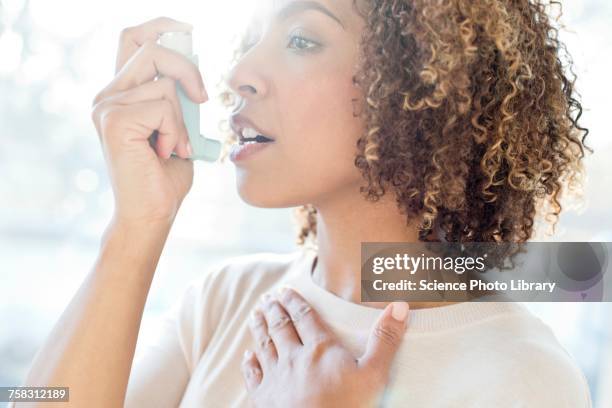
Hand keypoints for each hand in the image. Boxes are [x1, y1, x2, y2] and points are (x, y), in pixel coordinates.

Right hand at [91, 17, 206, 225]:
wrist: (153, 213)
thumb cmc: (166, 175)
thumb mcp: (178, 126)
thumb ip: (177, 98)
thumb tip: (191, 73)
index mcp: (122, 93)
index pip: (133, 39)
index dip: (160, 27)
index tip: (187, 31)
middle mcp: (108, 95)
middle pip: (150, 48)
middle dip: (187, 68)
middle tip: (201, 98)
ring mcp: (107, 106)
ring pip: (164, 83)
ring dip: (183, 119)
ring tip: (175, 147)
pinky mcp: (114, 120)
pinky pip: (164, 106)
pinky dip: (176, 131)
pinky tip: (166, 153)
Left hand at [241, 288, 409, 407]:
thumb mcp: (375, 375)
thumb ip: (385, 340)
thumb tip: (399, 306)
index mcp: (320, 349)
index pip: (304, 317)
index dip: (295, 301)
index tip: (286, 290)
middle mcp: (293, 358)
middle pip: (280, 327)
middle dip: (274, 310)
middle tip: (267, 298)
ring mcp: (276, 378)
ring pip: (264, 346)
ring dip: (259, 328)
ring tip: (255, 314)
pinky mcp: (264, 399)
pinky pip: (253, 376)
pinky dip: (250, 363)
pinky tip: (248, 355)